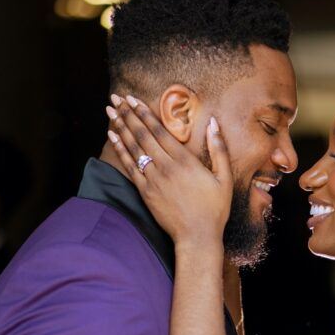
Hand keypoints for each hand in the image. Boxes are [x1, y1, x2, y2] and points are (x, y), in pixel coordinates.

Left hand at [106, 95, 231, 245]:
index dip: (145, 113)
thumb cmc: (214, 209)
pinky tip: (112, 136)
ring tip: (111, 110)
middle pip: (143, 135)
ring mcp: (153, 180)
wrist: (197, 237)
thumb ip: (218, 149)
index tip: (133, 99)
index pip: (160, 131)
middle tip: (117, 97)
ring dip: (121, 127)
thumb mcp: (224, 178)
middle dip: (128, 114)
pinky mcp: (145, 192)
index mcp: (185, 161)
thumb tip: (213, 123)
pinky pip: (130, 166)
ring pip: (134, 148)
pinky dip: (120, 150)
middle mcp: (166, 167)